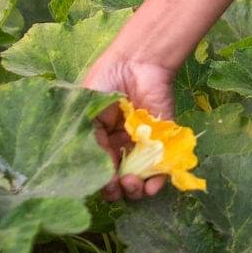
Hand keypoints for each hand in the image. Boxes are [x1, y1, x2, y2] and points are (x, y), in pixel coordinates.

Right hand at [82, 55, 177, 200]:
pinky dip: (157, 181)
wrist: (136, 62)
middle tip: (117, 186)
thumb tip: (97, 170)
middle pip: (119, 180)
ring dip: (135, 190)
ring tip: (132, 184)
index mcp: (100, 139)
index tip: (100, 185)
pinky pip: (162, 168)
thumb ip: (90, 140)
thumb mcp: (87, 111)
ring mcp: (143, 146)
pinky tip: (150, 185)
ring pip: (140, 179)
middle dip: (117, 190)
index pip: (99, 170)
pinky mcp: (164, 141)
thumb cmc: (107, 80)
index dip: (99, 182)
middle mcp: (121, 146)